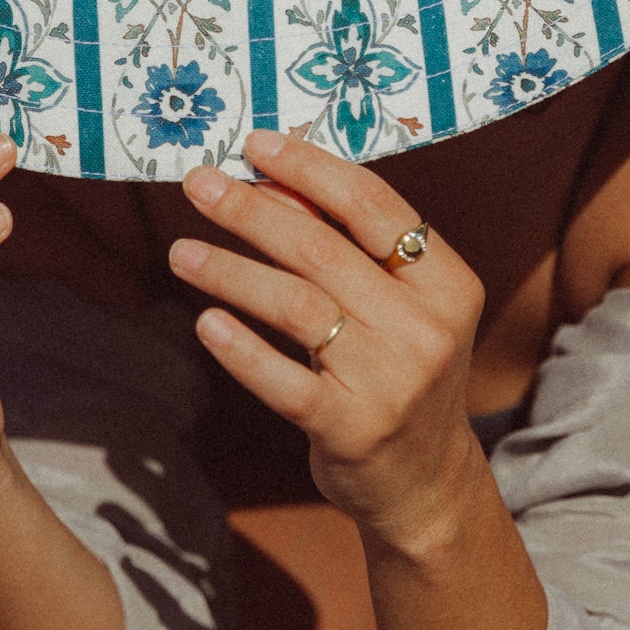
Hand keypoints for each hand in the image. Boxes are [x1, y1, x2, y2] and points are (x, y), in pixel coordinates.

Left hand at [168, 130, 485, 550]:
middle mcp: (427, 329)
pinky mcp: (351, 429)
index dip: (311, 169)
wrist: (426, 485)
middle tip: (199, 184)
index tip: (255, 144)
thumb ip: (348, 246)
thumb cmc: (400, 374)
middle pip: (323, 250)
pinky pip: (282, 380)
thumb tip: (273, 181)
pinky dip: (240, 348)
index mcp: (448, 284)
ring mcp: (391, 382)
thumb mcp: (398, 307)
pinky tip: (205, 322)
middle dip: (252, 210)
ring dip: (230, 272)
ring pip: (296, 306)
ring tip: (181, 252)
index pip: (375, 206)